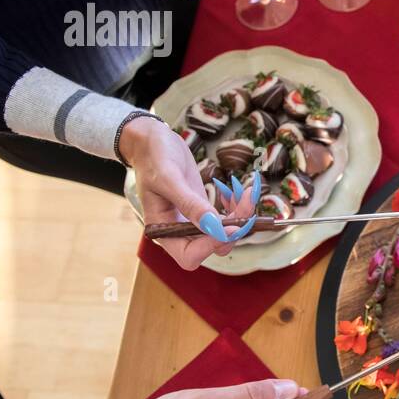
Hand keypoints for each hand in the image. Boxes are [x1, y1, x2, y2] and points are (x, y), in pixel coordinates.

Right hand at [119, 116, 257, 269]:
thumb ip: (190, 204)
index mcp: (164, 230)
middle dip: (233, 228)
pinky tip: (237, 191)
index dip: (210, 246)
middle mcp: (179, 232)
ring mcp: (194, 222)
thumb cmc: (152, 157)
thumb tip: (214, 226)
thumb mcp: (169, 178)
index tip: (229, 225)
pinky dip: (238, 208)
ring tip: (246, 192)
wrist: (151, 141)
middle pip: (213, 247)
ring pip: (225, 233)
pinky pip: (227, 219)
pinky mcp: (204, 210)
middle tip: (245, 200)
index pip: (189, 256)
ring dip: (241, 216)